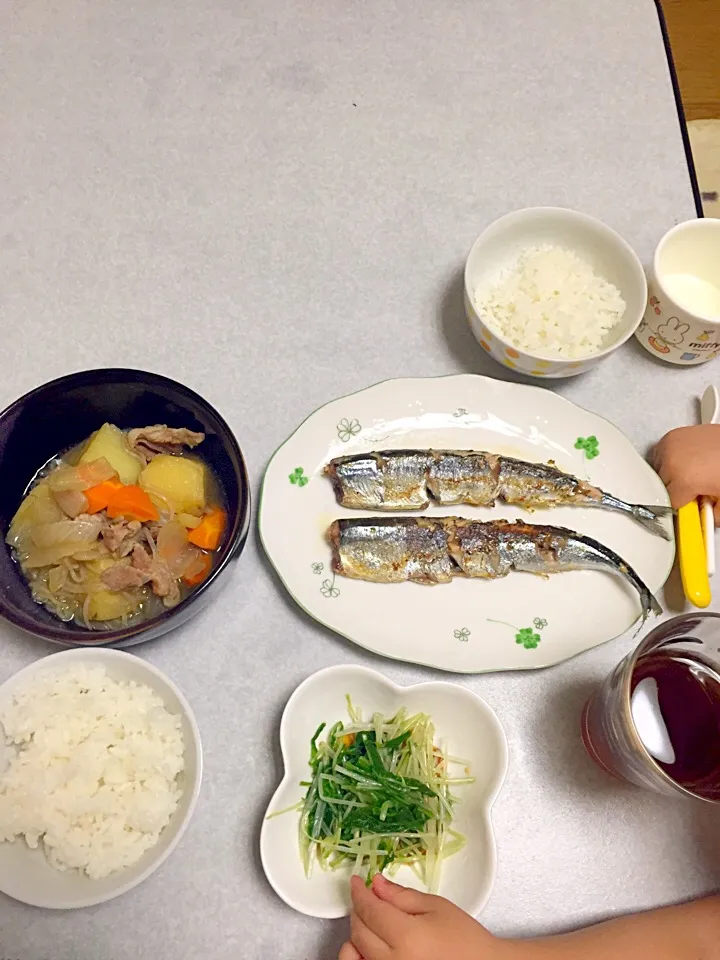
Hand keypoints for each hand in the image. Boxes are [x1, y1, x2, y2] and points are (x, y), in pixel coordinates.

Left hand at [338, 874, 500, 959]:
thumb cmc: (465, 939)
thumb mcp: (436, 907)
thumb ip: (402, 895)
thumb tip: (376, 884)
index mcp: (407, 937)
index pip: (370, 909)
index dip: (360, 892)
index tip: (357, 882)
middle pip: (359, 930)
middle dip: (360, 909)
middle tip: (369, 898)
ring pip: (354, 953)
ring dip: (357, 932)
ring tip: (371, 922)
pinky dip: (359, 956)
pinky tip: (369, 946)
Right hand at [651, 424, 719, 522]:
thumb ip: (709, 518)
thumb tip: (700, 523)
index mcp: (683, 478)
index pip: (668, 504)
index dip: (681, 509)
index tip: (688, 508)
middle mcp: (672, 459)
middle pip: (661, 487)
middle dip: (677, 492)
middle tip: (696, 491)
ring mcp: (670, 444)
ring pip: (658, 471)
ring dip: (671, 477)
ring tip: (695, 475)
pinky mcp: (673, 435)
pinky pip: (662, 456)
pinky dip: (672, 462)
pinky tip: (691, 464)